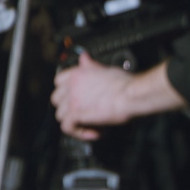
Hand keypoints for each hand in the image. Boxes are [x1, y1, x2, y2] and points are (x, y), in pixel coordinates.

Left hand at [52, 58, 180, 139]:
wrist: (133, 94)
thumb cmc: (126, 83)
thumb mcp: (107, 69)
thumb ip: (92, 66)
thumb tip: (84, 57)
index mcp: (78, 74)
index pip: (58, 81)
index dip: (67, 93)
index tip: (79, 99)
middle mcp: (72, 85)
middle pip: (57, 100)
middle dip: (69, 109)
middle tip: (87, 114)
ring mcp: (72, 99)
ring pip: (61, 116)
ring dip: (76, 123)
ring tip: (94, 126)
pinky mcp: (76, 113)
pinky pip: (67, 127)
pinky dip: (79, 133)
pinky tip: (96, 132)